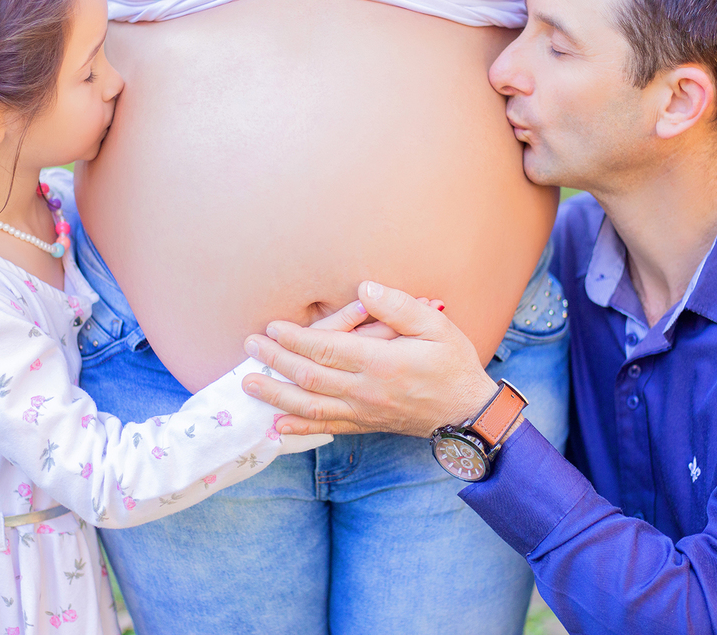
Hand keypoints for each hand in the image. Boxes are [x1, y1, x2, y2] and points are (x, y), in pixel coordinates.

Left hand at [242, 281, 495, 437]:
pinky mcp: (366, 425)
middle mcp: (366, 391)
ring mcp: (364, 412)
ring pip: (310, 405)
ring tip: (249, 383)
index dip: (295, 338)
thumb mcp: (437, 327)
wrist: (468, 412)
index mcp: (381, 363)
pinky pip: (327, 428)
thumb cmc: (453, 364)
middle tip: (249, 346)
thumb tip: (364, 289)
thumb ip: (399, 307)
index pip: (327, 348)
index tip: (273, 326)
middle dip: (276, 360)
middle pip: (309, 376)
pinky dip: (299, 427)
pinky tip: (277, 424)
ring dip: (276, 393)